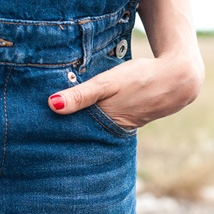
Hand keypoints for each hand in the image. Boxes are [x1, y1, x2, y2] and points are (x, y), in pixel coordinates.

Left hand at [48, 56, 202, 128]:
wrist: (177, 79)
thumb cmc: (141, 78)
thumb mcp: (108, 83)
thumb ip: (80, 94)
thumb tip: (51, 105)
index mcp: (104, 123)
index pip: (72, 133)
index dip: (55, 131)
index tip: (36, 132)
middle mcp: (111, 130)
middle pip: (82, 135)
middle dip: (64, 133)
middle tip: (38, 134)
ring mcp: (121, 126)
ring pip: (93, 129)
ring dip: (78, 127)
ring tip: (54, 129)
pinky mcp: (127, 120)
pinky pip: (104, 124)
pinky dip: (93, 121)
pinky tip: (82, 118)